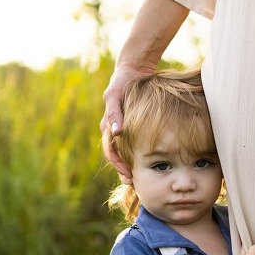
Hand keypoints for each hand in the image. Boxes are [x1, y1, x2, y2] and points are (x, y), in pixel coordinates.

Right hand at [101, 61, 156, 178]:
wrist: (131, 70)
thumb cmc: (122, 82)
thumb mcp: (115, 94)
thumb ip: (114, 112)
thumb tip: (116, 132)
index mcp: (108, 125)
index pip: (110, 151)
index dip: (118, 165)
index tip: (128, 176)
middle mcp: (113, 129)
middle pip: (116, 156)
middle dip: (123, 171)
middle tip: (134, 185)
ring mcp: (121, 128)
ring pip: (124, 152)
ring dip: (129, 166)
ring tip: (139, 179)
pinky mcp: (131, 125)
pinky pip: (132, 144)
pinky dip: (137, 155)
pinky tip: (147, 162)